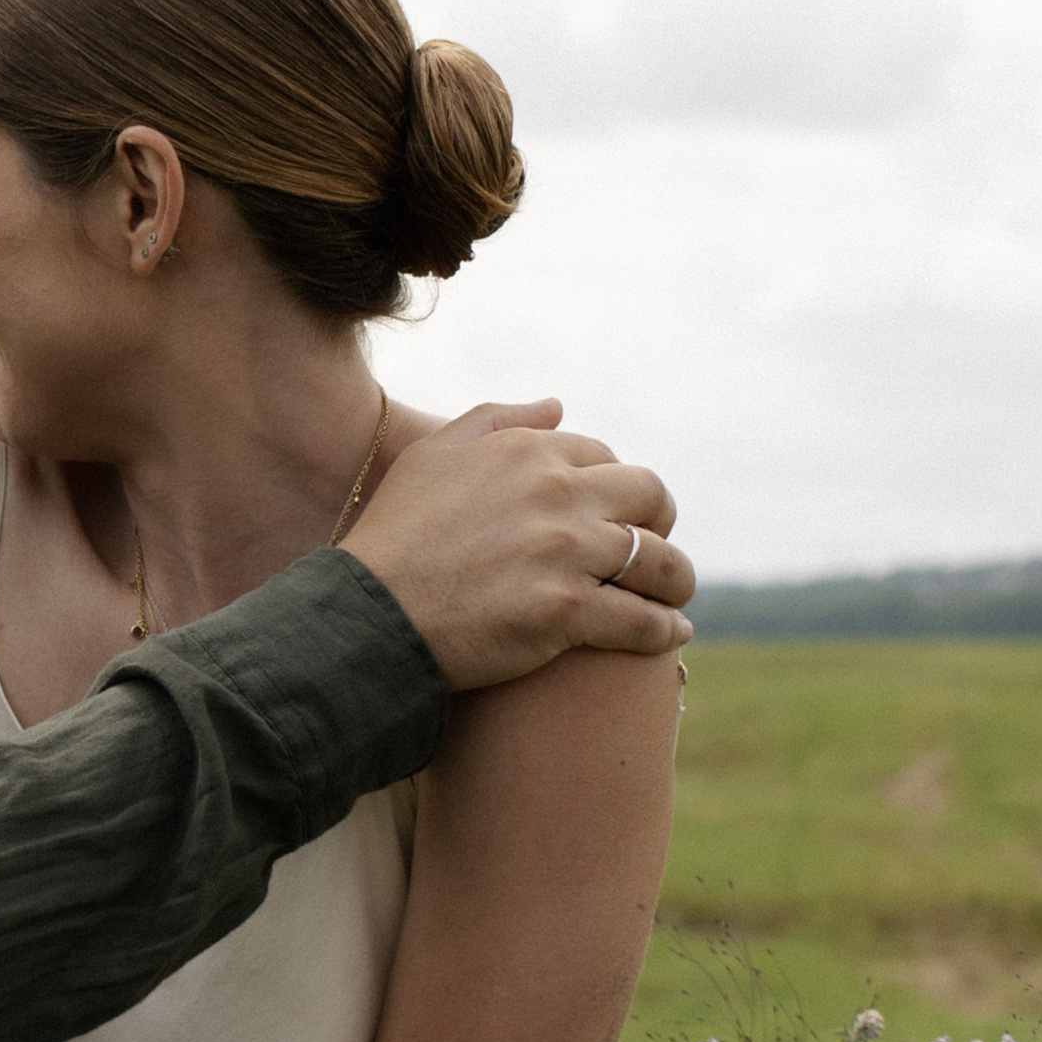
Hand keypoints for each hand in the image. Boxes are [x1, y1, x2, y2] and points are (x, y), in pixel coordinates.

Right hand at [341, 400, 694, 691]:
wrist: (366, 614)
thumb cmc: (392, 537)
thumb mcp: (432, 457)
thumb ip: (496, 420)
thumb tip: (557, 406)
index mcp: (529, 452)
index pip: (604, 456)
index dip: (615, 487)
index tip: (614, 513)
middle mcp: (557, 492)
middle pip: (649, 496)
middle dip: (661, 521)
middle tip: (653, 550)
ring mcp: (565, 552)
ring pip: (658, 560)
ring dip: (675, 579)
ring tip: (673, 597)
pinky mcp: (565, 611)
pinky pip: (641, 618)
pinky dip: (664, 628)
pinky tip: (671, 635)